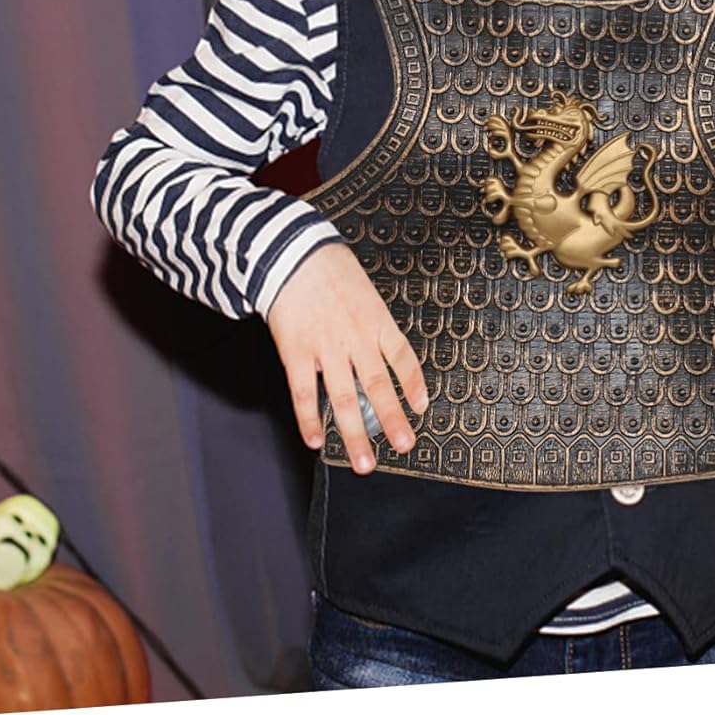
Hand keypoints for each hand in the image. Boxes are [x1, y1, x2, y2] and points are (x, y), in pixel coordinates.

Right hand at [265, 241, 427, 472]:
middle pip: (380, 387)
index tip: (421, 407)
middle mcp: (357, 339)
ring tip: (365, 463)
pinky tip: (316, 441)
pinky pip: (306, 394)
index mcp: (377, 321)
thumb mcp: (363, 291)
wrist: (292, 251)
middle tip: (404, 446)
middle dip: (393, 421)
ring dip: (356, 435)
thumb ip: (370, 323)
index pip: (403, 358)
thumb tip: (377, 351)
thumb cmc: (328, 268)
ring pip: (346, 400)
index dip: (414, 385)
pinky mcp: (297, 352)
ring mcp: (327, 348)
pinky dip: (310, 420)